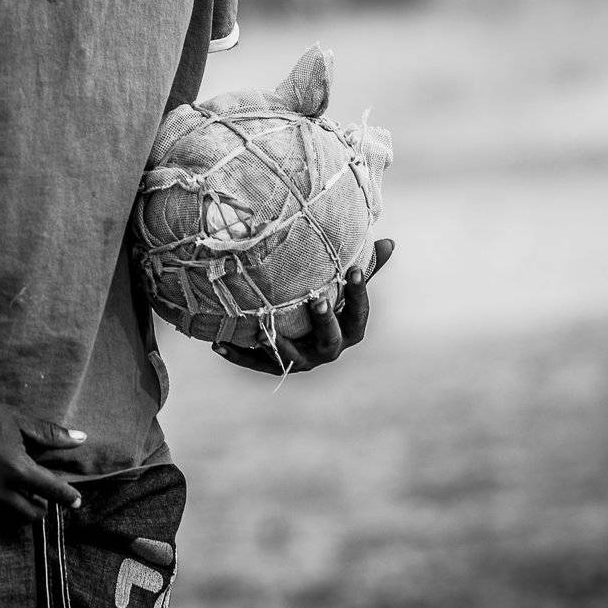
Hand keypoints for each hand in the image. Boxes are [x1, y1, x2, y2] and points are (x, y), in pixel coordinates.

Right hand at [0, 378, 84, 528]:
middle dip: (39, 505)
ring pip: (5, 518)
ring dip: (14, 508)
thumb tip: (81, 438)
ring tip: (11, 489)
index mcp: (15, 469)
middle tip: (38, 493)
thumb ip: (50, 434)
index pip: (51, 491)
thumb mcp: (18, 421)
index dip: (67, 497)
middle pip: (30, 515)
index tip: (76, 501)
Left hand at [211, 238, 393, 373]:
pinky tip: (218, 344)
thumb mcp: (343, 285)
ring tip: (264, 330)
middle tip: (318, 300)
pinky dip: (237, 353)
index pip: (359, 315)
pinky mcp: (272, 364)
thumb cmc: (327, 300)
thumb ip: (364, 268)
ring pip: (291, 358)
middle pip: (330, 341)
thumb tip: (389, 242)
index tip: (353, 269)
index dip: (359, 294)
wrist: (297, 329)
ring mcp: (300, 360)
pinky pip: (254, 362)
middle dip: (325, 322)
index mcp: (349, 331)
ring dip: (279, 344)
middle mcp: (327, 350)